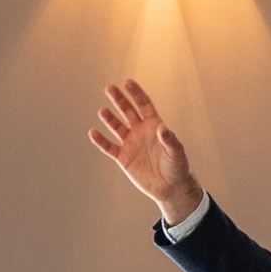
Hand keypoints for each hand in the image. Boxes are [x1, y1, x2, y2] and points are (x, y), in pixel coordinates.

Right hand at [89, 80, 204, 225]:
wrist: (170, 188)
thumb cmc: (177, 168)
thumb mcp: (177, 153)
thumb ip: (170, 140)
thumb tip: (162, 128)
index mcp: (154, 126)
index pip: (144, 105)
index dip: (136, 93)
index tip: (127, 82)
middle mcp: (140, 131)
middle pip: (128, 111)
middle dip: (119, 99)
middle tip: (109, 87)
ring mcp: (131, 143)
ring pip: (117, 127)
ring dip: (109, 118)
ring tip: (102, 111)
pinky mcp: (123, 158)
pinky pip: (109, 147)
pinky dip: (101, 141)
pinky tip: (93, 133)